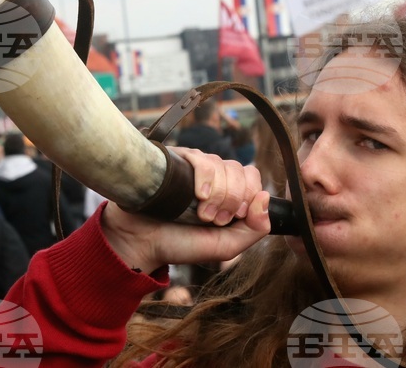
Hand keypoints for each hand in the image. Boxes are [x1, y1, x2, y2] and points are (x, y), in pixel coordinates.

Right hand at [102, 147, 269, 272]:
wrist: (140, 242)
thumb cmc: (180, 244)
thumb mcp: (225, 246)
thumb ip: (254, 229)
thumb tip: (265, 197)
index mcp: (229, 194)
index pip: (253, 179)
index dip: (247, 198)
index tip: (230, 219)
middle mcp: (215, 177)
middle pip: (241, 171)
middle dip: (231, 199)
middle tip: (211, 219)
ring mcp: (197, 167)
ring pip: (224, 165)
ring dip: (218, 193)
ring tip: (200, 213)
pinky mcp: (179, 159)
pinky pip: (203, 159)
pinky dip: (205, 178)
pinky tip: (197, 195)